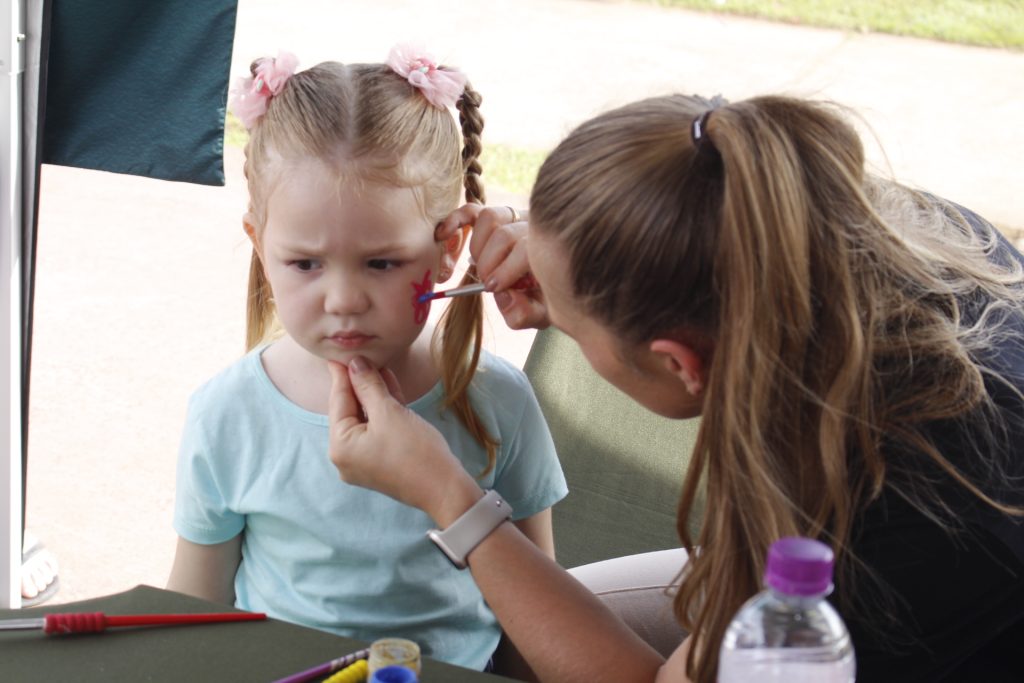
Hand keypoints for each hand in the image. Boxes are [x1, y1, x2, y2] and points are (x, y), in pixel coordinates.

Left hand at [327, 358, 480, 524]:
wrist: (445, 488)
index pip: (338, 401)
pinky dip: (383, 410)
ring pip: (366, 418)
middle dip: (360, 383)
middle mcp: (346, 456)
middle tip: (361, 355)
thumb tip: (355, 363)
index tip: (340, 353)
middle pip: (351, 410)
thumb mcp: (389, 412)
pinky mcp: (381, 461)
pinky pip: (377, 429)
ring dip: (374, 393)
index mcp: (340, 446)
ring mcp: (363, 461)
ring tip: (377, 366)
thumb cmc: (416, 452)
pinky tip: (389, 386)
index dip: (342, 374)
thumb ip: (368, 386)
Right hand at [437, 204, 549, 329]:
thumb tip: (502, 295)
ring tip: (481, 268)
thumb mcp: (539, 314)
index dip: (505, 270)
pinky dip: (455, 220)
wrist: (548, 280)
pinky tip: (443, 235)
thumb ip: (524, 312)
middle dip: (489, 265)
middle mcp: (534, 227)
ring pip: (489, 217)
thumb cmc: (542, 298)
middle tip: (488, 284)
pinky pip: (473, 209)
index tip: (493, 288)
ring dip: (477, 247)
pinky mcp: (497, 215)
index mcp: (549, 248)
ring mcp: (516, 217)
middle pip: (504, 235)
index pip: (524, 248)